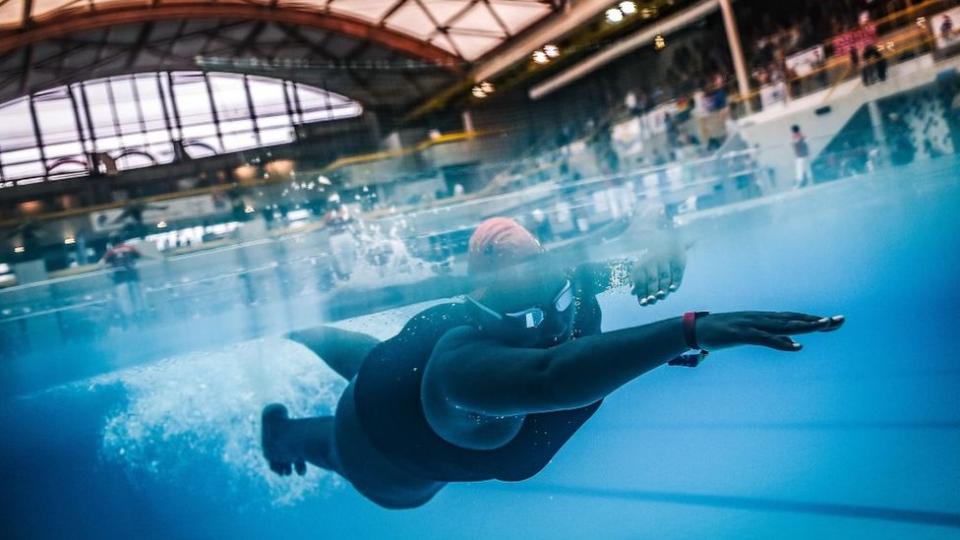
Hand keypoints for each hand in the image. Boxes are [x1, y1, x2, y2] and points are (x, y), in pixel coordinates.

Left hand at [630, 236, 686, 305]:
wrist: (669, 239)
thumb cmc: (652, 257)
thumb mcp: (642, 263)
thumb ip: (638, 279)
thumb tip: (633, 293)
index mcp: (642, 263)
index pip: (640, 280)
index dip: (641, 291)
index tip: (643, 302)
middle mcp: (654, 262)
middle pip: (652, 280)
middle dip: (652, 292)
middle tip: (652, 300)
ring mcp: (666, 261)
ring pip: (665, 278)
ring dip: (663, 289)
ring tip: (661, 296)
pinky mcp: (678, 262)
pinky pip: (677, 274)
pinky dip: (675, 282)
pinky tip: (672, 289)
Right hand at [697, 312, 844, 350]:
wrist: (694, 328)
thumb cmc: (722, 333)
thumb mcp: (750, 335)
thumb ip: (773, 338)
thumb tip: (792, 342)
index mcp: (764, 319)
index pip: (795, 318)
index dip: (815, 320)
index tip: (836, 322)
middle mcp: (761, 318)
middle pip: (795, 319)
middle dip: (818, 320)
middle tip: (841, 320)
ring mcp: (752, 325)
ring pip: (784, 325)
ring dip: (805, 326)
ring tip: (825, 325)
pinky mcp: (742, 334)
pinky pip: (765, 339)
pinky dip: (782, 342)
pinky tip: (797, 346)